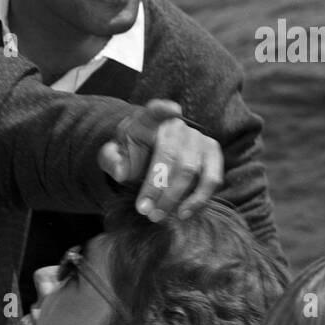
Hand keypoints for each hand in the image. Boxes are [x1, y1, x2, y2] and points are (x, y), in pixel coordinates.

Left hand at [98, 99, 221, 222]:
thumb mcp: (114, 154)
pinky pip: (211, 179)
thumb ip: (111, 159)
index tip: (172, 109)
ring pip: (191, 170)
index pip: (155, 111)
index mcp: (148, 121)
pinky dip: (198, 200)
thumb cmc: (132, 154)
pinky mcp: (212, 155)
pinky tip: (183, 213)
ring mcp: (198, 139)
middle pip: (170, 155)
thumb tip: (121, 171)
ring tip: (159, 215)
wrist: (150, 156)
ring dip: (174, 197)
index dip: (164, 109)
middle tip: (144, 210)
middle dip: (156, 187)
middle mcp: (177, 126)